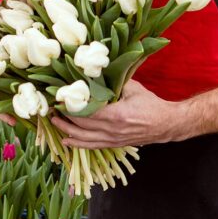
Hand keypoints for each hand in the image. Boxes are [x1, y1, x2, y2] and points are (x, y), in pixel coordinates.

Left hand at [52, 80, 187, 148]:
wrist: (165, 124)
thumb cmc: (150, 104)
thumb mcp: (133, 88)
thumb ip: (114, 82)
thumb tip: (97, 73)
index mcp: (116, 115)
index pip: (87, 112)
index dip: (71, 107)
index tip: (59, 99)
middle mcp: (112, 130)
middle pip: (81, 126)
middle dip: (65, 117)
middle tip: (52, 108)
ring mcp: (112, 140)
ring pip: (84, 138)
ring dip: (67, 131)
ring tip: (54, 122)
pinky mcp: (114, 144)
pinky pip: (92, 145)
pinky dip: (78, 143)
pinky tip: (67, 140)